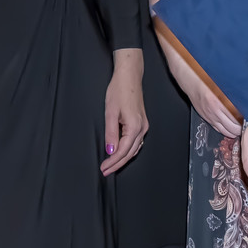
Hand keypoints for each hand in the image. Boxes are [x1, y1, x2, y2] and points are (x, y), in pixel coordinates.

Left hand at [101, 49, 147, 175]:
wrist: (129, 77)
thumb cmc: (119, 90)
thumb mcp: (110, 112)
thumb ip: (110, 133)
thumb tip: (110, 151)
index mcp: (134, 127)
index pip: (123, 151)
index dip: (112, 161)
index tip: (103, 168)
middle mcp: (142, 129)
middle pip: (130, 153)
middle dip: (117, 164)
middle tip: (105, 170)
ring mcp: (144, 126)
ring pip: (134, 149)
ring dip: (122, 159)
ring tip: (111, 165)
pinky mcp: (142, 123)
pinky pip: (136, 142)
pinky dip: (129, 150)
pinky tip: (121, 153)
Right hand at [158, 23, 240, 137]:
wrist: (184, 68)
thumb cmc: (204, 69)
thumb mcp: (226, 76)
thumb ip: (239, 86)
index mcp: (219, 102)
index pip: (240, 119)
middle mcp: (213, 111)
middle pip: (235, 128)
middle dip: (245, 127)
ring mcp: (207, 114)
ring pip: (226, 131)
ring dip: (236, 129)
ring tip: (245, 123)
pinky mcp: (203, 115)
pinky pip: (217, 127)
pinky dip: (226, 128)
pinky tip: (232, 123)